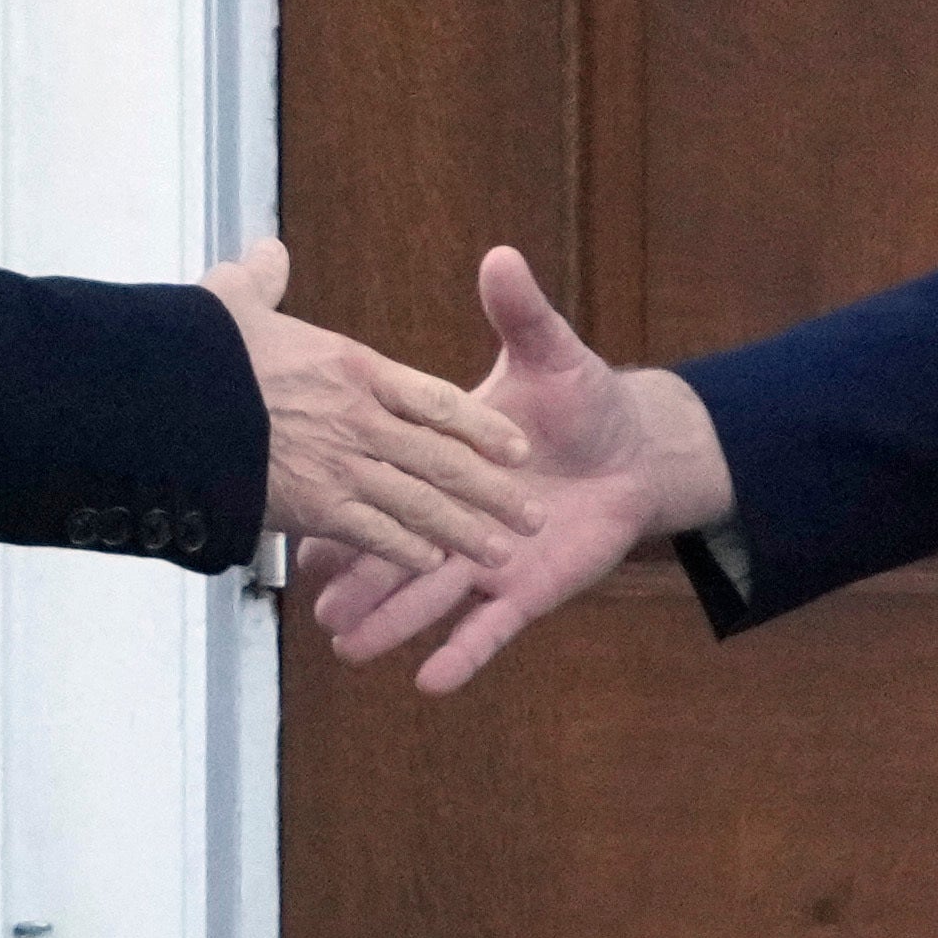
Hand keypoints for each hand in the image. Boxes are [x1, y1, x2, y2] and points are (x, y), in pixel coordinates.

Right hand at [210, 237, 538, 581]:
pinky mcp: (311, 508)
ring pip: (422, 505)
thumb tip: (266, 253)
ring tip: (503, 552)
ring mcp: (338, 466)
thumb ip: (261, 280)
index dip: (480, 426)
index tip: (517, 446)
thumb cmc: (195, 346)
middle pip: (444, 460)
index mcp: (354, 368)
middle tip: (532, 514)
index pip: (435, 400)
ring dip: (465, 532)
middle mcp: (359, 419)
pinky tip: (432, 567)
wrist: (159, 393)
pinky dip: (405, 553)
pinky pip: (373, 535)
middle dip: (492, 491)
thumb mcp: (233, 300)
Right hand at [301, 246, 734, 694]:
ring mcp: (484, 557)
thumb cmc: (583, 400)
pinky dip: (464, 655)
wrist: (635, 454)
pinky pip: (490, 628)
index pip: (387, 474)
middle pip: (395, 546)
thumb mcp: (550, 352)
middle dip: (354, 577)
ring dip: (390, 621)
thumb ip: (521, 311)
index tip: (303, 511)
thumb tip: (502, 255)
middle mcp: (452, 512)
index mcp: (442, 456)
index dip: (346, 494)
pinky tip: (430, 682)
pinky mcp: (522, 590)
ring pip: (429, 595)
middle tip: (307, 600)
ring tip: (345, 646)